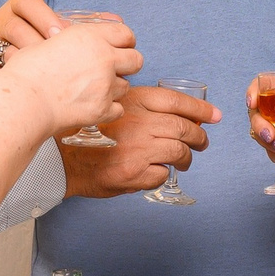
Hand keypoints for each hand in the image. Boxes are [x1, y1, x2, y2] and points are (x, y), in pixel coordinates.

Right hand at [0, 0, 65, 81]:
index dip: (44, 17)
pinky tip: (31, 86)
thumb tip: (88, 29)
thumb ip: (64, 29)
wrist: (15, 70)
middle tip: (57, 62)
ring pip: (7, 51)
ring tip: (47, 78)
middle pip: (16, 29)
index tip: (59, 34)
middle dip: (38, 46)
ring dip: (28, 66)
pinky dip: (15, 80)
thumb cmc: (43, 45)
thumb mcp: (52, 29)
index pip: (27, 3)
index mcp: (18, 5)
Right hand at [0, 17, 138, 135]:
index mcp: (90, 36)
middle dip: (127, 66)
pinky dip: (108, 110)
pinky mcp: (102, 109)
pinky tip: (92, 107)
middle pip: (136, 60)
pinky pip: (119, 110)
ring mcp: (105, 85)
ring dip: (114, 89)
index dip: (124, 42)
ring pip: (126, 87)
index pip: (126, 34)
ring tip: (93, 91)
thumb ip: (74, 42)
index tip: (119, 48)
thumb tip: (80, 42)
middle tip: (112, 71)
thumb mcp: (51, 42)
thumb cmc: (27, 72)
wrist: (22, 100)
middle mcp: (103, 58)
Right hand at [61, 84, 222, 198]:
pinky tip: (155, 172)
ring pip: (179, 152)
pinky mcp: (133, 173)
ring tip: (184, 161)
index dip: (200, 109)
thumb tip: (179, 114)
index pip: (177, 101)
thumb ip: (141, 107)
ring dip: (186, 158)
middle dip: (199, 136)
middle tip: (202, 142)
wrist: (60, 157)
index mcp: (134, 101)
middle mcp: (138, 122)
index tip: (215, 115)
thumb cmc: (86, 133)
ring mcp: (137, 148)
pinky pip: (162, 174)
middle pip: (184, 128)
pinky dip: (163, 174)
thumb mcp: (113, 106)